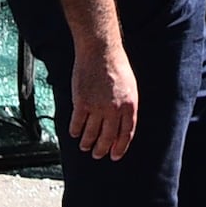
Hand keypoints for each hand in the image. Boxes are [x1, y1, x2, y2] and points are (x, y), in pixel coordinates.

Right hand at [64, 38, 141, 161]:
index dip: (120, 147)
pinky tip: (75, 133)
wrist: (100, 51)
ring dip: (87, 143)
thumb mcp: (130, 88)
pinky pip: (77, 123)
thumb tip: (121, 124)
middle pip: (108, 137)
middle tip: (97, 154)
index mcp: (129, 106)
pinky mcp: (82, 102)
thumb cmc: (116, 66)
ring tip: (85, 147)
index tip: (114, 155)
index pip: (126, 134)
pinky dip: (75, 131)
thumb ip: (127, 106)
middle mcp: (114, 110)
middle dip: (102, 149)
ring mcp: (97, 107)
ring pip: (91, 133)